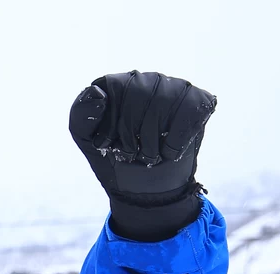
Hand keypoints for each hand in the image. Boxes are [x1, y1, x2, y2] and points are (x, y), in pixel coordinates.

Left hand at [69, 71, 216, 242]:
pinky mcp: (198, 102)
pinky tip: (169, 152)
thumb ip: (81, 115)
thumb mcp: (88, 139)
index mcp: (118, 83)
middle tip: (129, 152)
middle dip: (129, 133)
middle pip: (138, 92)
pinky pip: (189, 113)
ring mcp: (175, 87)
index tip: (107, 142)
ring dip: (151, 141)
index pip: (114, 86)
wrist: (142, 188)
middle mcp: (147, 79)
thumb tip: (97, 93)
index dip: (111, 121)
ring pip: (164, 101)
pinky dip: (175, 142)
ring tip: (148, 154)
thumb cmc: (113, 157)